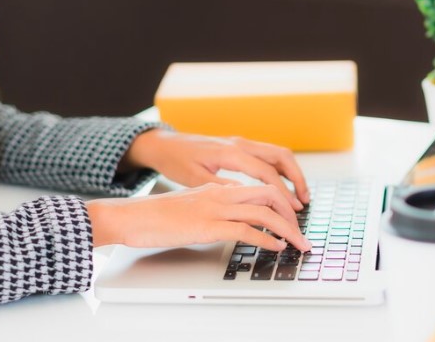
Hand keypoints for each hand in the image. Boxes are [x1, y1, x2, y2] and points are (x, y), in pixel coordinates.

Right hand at [87, 183, 311, 251]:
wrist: (132, 216)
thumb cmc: (158, 214)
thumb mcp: (193, 203)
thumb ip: (215, 204)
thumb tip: (236, 215)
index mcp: (218, 187)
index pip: (261, 187)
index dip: (282, 202)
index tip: (293, 219)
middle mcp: (221, 193)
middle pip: (269, 194)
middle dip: (292, 213)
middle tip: (302, 232)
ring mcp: (215, 208)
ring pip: (263, 211)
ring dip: (287, 229)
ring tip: (298, 243)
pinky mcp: (207, 226)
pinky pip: (245, 229)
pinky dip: (266, 239)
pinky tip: (275, 247)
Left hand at [123, 130, 309, 209]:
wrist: (164, 144)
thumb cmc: (175, 160)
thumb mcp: (194, 178)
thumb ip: (222, 188)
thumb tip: (247, 199)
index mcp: (230, 153)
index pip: (266, 172)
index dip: (283, 192)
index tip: (292, 210)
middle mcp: (240, 144)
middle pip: (281, 157)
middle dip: (297, 179)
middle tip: (304, 202)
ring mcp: (242, 143)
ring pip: (278, 153)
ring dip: (292, 173)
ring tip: (300, 196)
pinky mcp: (240, 146)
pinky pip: (269, 154)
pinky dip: (282, 169)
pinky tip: (283, 185)